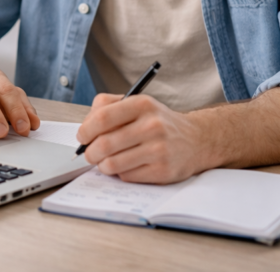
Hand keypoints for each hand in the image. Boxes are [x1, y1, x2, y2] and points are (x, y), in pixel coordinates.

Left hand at [76, 93, 208, 183]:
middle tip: (89, 154)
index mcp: (142, 104)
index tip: (82, 137)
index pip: (102, 118)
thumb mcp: (139, 104)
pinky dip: (121, 173)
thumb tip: (85, 128)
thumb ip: (109, 107)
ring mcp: (158, 149)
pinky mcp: (162, 171)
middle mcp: (152, 125)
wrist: (197, 140)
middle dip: (89, 153)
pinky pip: (127, 176)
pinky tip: (128, 166)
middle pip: (104, 144)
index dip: (85, 130)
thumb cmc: (160, 122)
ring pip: (112, 164)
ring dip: (103, 165)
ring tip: (106, 161)